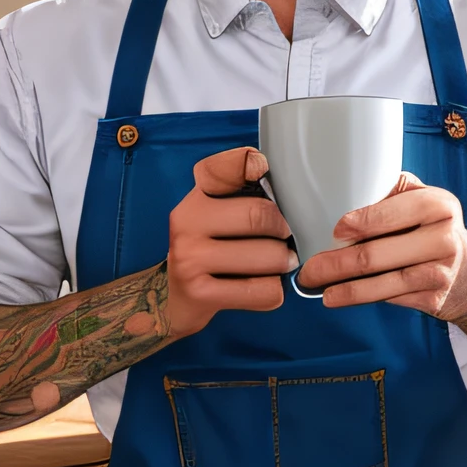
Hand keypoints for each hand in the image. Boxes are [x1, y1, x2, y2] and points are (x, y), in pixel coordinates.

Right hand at [164, 147, 295, 336]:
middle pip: (259, 214)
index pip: (237, 167)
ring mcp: (189, 258)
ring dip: (284, 264)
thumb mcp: (218, 217)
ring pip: (267, 255)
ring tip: (281, 265)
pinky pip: (262, 290)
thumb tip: (293, 190)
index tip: (277, 194)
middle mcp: (186, 220)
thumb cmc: (209, 252)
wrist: (172, 299)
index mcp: (197, 196)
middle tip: (288, 240)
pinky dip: (275, 291)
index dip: (264, 175)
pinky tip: (267, 288)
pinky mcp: (199, 293)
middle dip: (285, 231)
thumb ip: (245, 197)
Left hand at [294, 172, 466, 316]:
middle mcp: (444, 238)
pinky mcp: (434, 298)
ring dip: (345, 288)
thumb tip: (344, 187)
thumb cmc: (433, 229)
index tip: (334, 231)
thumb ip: (393, 191)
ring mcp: (441, 272)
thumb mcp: (423, 200)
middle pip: (378, 254)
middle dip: (336, 263)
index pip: (393, 213)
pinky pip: (391, 298)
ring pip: (383, 283)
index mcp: (439, 205)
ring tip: (317, 287)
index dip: (361, 223)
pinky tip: (340, 296)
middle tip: (310, 268)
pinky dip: (362, 298)